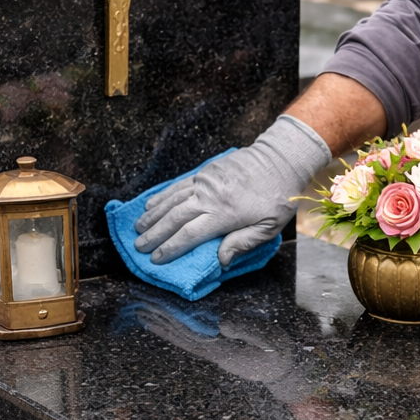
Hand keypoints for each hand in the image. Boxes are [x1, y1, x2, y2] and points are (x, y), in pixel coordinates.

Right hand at [134, 115, 331, 266]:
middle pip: (175, 218)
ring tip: (138, 228)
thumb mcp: (269, 227)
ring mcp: (205, 181)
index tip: (156, 259)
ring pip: (172, 200)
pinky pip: (179, 185)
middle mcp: (209, 196)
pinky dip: (163, 196)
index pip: (189, 235)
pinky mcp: (206, 170)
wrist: (281, 159)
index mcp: (225, 214)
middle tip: (138, 247)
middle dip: (154, 234)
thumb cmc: (278, 197)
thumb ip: (242, 243)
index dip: (170, 248)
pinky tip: (151, 204)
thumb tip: (219, 260)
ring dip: (153, 215)